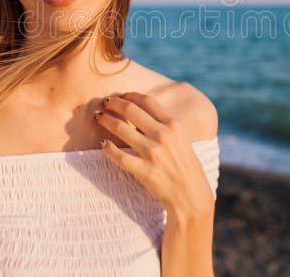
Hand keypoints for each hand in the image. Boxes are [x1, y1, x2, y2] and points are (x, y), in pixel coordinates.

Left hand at [94, 92, 214, 220]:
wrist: (191, 194)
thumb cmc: (185, 165)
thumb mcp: (181, 139)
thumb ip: (164, 125)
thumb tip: (141, 112)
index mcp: (173, 125)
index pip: (147, 101)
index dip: (130, 95)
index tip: (121, 95)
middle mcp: (162, 135)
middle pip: (131, 110)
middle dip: (114, 103)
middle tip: (104, 103)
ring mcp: (152, 153)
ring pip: (120, 129)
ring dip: (106, 120)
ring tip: (98, 118)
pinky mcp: (144, 171)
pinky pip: (119, 156)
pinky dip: (108, 148)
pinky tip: (103, 144)